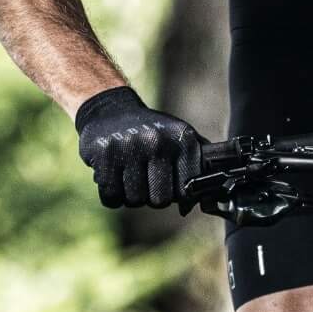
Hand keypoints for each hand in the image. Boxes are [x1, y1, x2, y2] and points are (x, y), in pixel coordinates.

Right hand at [74, 86, 204, 209]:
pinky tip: (113, 177)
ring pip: (135, 201)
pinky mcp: (105, 154)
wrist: (109, 111)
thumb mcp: (179, 138)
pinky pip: (111, 197)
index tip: (168, 184)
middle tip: (145, 179)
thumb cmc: (150, 132)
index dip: (175, 194)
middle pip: (160, 200)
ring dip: (130, 195)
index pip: (186, 192)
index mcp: (182, 139)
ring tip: (129, 174)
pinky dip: (111, 195)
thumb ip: (197, 165)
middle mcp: (158, 141)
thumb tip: (207, 199)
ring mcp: (130, 147)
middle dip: (151, 196)